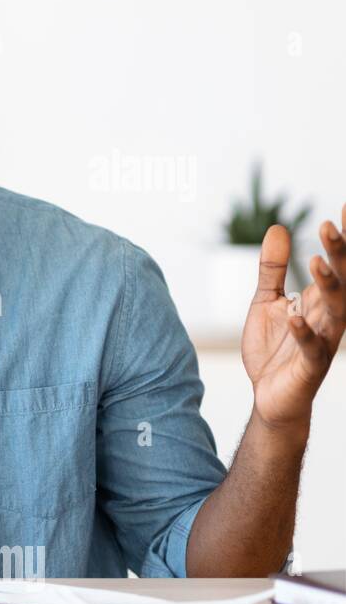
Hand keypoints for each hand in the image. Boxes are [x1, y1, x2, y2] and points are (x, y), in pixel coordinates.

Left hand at [242, 205, 345, 429]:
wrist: (270, 395)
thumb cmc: (274, 347)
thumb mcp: (266, 301)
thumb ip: (273, 268)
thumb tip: (277, 228)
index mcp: (319, 299)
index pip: (335, 264)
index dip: (341, 239)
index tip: (342, 208)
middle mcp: (327, 316)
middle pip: (339, 280)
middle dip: (338, 253)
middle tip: (331, 224)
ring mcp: (321, 340)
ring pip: (333, 310)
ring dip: (327, 285)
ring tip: (316, 260)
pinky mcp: (309, 364)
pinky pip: (310, 347)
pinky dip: (304, 332)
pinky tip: (295, 317)